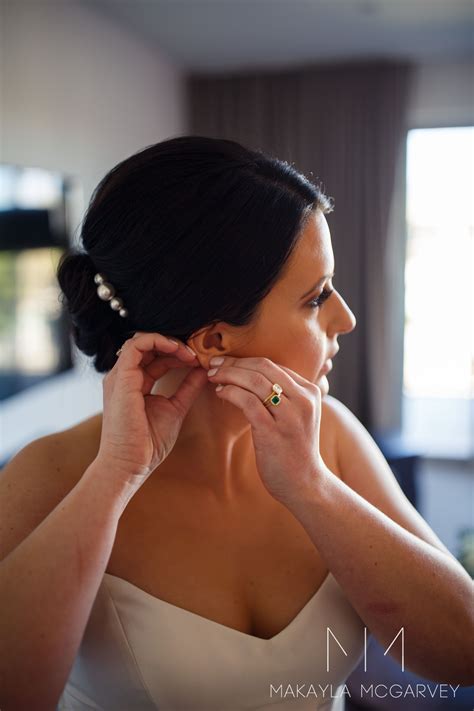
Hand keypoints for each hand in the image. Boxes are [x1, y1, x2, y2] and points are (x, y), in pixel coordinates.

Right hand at [96, 332, 207, 490]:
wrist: (131, 464)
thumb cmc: (148, 444)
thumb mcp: (175, 408)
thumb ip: (187, 388)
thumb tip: (203, 371)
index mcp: (134, 384)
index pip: (154, 357)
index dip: (177, 354)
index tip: (198, 361)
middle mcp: (124, 377)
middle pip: (148, 346)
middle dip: (174, 345)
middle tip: (196, 354)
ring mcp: (120, 376)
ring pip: (141, 340)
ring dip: (168, 341)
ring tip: (189, 353)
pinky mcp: (122, 378)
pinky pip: (136, 346)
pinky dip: (158, 340)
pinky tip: (177, 350)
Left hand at [207, 355, 325, 505]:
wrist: (305, 484)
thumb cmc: (294, 449)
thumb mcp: (297, 416)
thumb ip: (284, 396)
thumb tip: (252, 376)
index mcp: (309, 391)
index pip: (273, 365)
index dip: (245, 360)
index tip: (226, 362)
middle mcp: (303, 399)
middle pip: (263, 367)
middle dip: (234, 363)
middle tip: (214, 364)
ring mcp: (290, 415)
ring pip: (254, 381)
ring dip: (229, 375)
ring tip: (213, 376)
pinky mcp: (274, 431)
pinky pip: (248, 402)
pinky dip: (231, 393)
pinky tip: (220, 393)